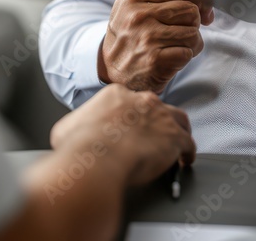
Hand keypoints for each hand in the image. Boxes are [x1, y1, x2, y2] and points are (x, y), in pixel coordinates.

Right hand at [50, 84, 195, 185]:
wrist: (96, 158)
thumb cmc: (80, 146)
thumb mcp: (67, 128)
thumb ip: (77, 125)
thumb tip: (73, 133)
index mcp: (117, 95)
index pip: (131, 101)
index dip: (132, 116)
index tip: (131, 127)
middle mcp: (142, 100)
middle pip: (155, 107)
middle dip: (154, 121)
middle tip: (151, 136)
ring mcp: (161, 117)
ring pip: (178, 119)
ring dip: (178, 130)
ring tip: (176, 143)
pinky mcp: (174, 137)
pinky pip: (188, 143)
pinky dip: (188, 152)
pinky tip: (184, 160)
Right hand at [99, 0, 214, 92]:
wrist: (112, 68)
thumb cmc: (133, 30)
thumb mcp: (141, 0)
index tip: (193, 10)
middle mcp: (136, 15)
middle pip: (190, 10)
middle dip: (191, 23)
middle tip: (177, 31)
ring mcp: (145, 38)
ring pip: (193, 33)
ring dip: (190, 43)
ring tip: (174, 45)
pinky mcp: (154, 61)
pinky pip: (188, 52)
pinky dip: (185, 57)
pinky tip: (171, 58)